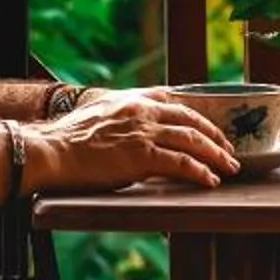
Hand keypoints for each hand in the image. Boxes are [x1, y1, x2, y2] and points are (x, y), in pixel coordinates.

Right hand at [32, 91, 239, 190]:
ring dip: (215, 155)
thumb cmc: (66, 139)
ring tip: (228, 168)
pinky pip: (180, 163)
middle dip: (213, 135)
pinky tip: (209, 180)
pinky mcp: (141, 155)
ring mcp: (143, 132)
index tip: (208, 125)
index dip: (196, 114)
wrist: (51, 151)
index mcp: (131, 99)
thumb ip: (120, 117)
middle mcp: (142, 110)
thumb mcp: (97, 114)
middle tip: (228, 149)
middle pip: (190, 119)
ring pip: (192, 140)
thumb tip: (128, 130)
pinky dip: (199, 171)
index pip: (173, 100)